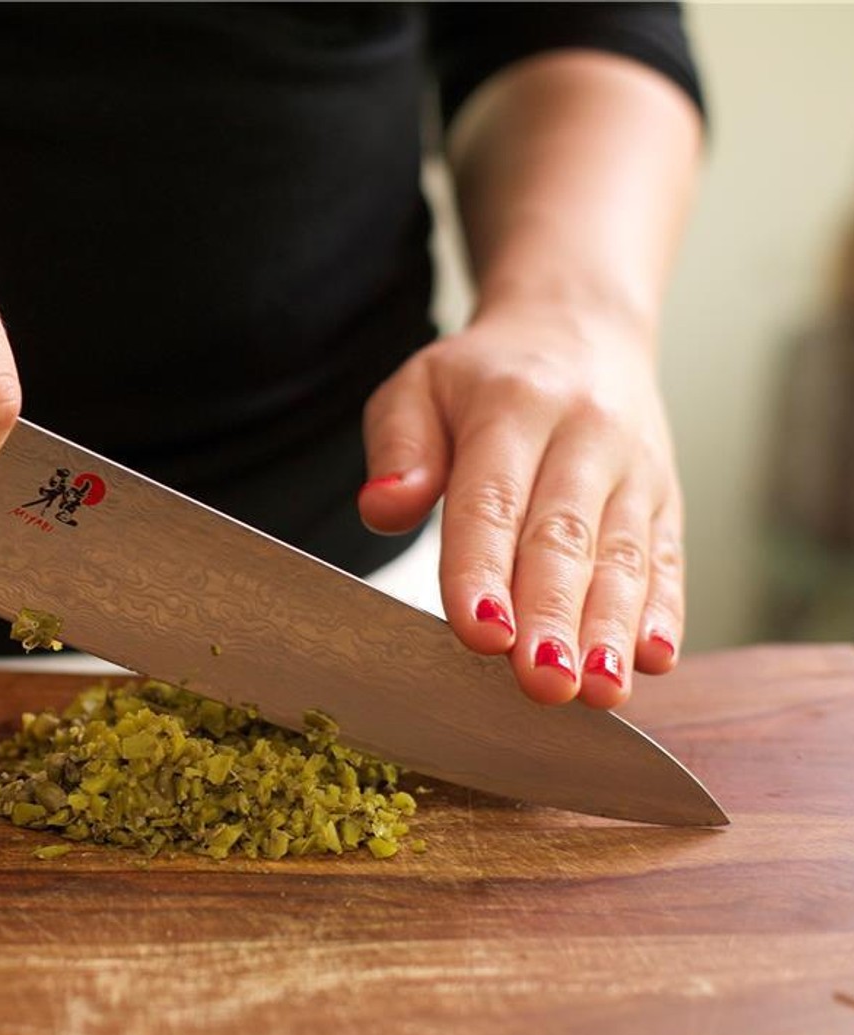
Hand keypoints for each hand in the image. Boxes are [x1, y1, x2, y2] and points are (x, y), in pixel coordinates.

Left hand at [358, 300, 682, 708]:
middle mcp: (584, 436)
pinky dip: (664, 613)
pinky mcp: (667, 499)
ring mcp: (635, 470)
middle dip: (553, 617)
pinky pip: (667, 559)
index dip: (483, 571)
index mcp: (511, 407)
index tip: (479, 633)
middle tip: (542, 683)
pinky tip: (653, 659)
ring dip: (611, 630)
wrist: (580, 327)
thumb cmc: (483, 377)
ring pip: (624, 557)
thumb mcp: (418, 386)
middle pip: (564, 539)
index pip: (490, 500)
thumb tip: (383, 507)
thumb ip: (397, 447)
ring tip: (598, 691)